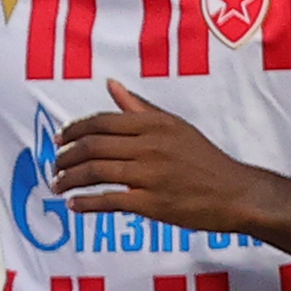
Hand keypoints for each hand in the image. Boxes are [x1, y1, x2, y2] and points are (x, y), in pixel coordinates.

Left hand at [53, 80, 271, 237]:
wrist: (236, 192)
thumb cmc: (204, 159)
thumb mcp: (175, 126)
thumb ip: (139, 108)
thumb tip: (111, 85)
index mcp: (154, 124)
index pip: (101, 121)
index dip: (73, 130)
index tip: (59, 139)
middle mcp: (150, 145)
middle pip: (93, 146)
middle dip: (65, 156)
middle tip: (54, 165)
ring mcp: (151, 174)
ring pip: (95, 172)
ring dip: (69, 179)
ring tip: (58, 185)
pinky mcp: (152, 203)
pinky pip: (109, 200)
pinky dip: (86, 203)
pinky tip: (74, 205)